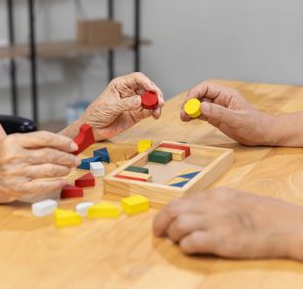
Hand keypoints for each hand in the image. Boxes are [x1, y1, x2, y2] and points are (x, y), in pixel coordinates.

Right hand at [0, 131, 79, 204]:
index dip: (62, 142)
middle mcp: (14, 156)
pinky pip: (42, 185)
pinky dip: (55, 184)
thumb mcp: (10, 146)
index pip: (44, 138)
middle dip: (66, 157)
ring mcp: (16, 173)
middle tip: (75, 160)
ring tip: (69, 169)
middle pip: (49, 154)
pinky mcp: (17, 188)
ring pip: (48, 170)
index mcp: (13, 141)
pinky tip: (62, 181)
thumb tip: (60, 146)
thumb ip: (32, 144)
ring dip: (63, 170)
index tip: (73, 146)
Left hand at [81, 72, 163, 139]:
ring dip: (156, 104)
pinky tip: (155, 115)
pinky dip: (154, 112)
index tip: (151, 89)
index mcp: (121, 85)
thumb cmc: (96, 114)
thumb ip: (126, 104)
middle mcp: (129, 92)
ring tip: (157, 111)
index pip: (137, 78)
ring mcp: (134, 103)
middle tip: (159, 101)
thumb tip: (139, 101)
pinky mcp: (136, 114)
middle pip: (147, 88)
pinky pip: (148, 111)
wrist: (93, 129)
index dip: (146, 82)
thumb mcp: (110, 107)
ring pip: (150, 100)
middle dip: (155, 94)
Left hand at [153, 188, 302, 260]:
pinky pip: (192, 242)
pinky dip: (185, 246)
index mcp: (213, 195)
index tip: (162, 221)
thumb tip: (190, 209)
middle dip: (160, 222)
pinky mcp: (222, 240)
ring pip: (179, 225)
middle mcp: (211, 206)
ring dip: (174, 235)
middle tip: (158, 232)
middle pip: (173, 210)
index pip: (179, 201)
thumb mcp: (232, 199)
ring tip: (179, 241)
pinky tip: (190, 248)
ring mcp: (216, 222)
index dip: (165, 213)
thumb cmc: (261, 213)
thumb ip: (210, 202)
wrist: (285, 224)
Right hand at [180, 81, 273, 145]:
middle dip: (189, 103)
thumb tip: (201, 107)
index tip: (188, 104)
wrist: (263, 134)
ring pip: (198, 105)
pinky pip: (201, 114)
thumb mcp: (236, 119)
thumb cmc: (255, 125)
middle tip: (183, 113)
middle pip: (199, 96)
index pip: (206, 88)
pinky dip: (193, 116)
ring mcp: (217, 109)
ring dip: (189, 110)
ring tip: (183, 118)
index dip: (195, 93)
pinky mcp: (216, 118)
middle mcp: (220, 100)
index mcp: (227, 95)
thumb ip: (219, 113)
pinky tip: (188, 120)